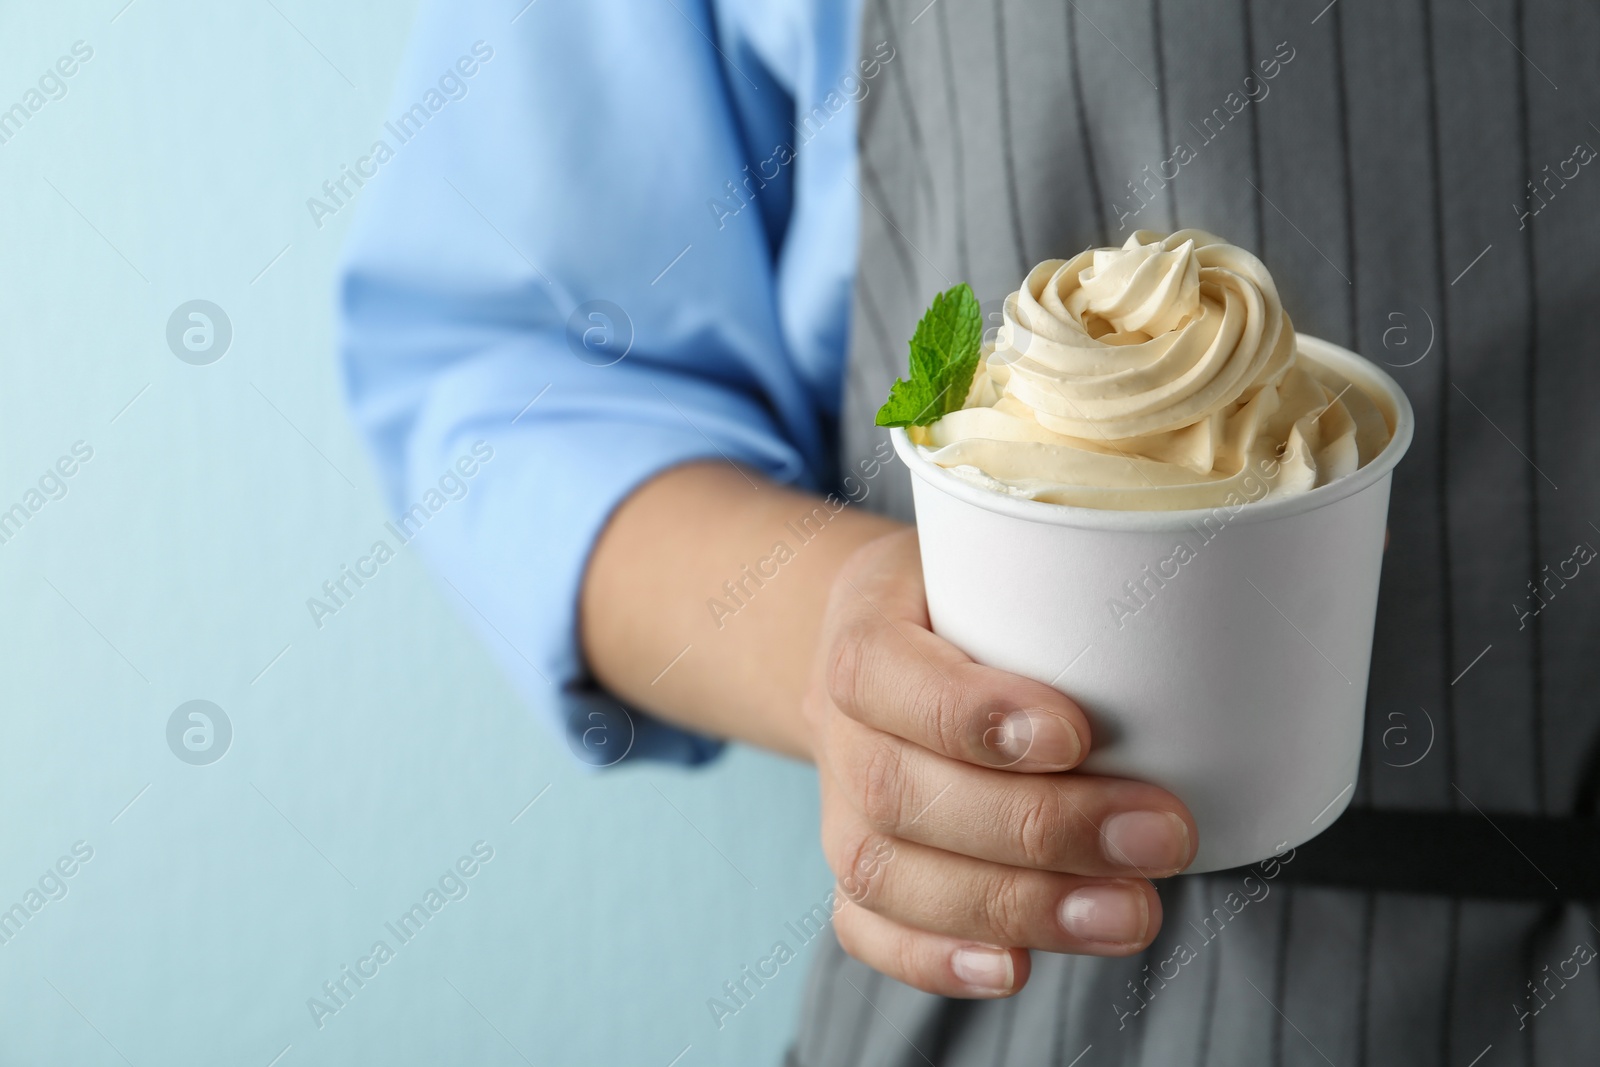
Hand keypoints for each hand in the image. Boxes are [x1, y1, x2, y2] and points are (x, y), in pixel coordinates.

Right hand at [803, 530, 1197, 997]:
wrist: (882, 640)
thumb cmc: (966, 597)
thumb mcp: (997, 553)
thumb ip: (1069, 581)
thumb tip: (1216, 606)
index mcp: (861, 628)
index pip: (879, 671)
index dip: (969, 715)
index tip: (1076, 735)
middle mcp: (838, 724)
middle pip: (897, 790)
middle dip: (1036, 828)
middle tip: (1161, 837)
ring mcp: (838, 805)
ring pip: (885, 873)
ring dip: (1012, 904)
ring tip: (1129, 914)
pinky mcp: (856, 868)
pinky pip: (865, 928)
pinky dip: (934, 958)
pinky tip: (1014, 966)